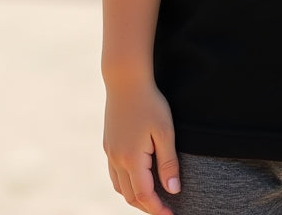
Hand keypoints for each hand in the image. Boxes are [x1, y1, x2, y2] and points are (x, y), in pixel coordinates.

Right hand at [103, 79, 180, 214]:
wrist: (126, 80)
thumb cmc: (150, 103)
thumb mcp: (165, 132)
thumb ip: (168, 163)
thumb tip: (174, 190)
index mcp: (132, 159)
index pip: (144, 195)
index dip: (158, 209)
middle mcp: (117, 159)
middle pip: (130, 196)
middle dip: (147, 206)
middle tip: (165, 209)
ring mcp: (110, 152)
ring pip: (120, 187)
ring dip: (135, 197)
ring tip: (153, 198)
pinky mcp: (108, 144)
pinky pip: (114, 174)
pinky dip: (125, 184)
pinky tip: (137, 179)